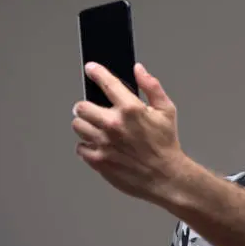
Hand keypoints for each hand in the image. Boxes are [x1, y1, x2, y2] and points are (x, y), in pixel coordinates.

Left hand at [71, 62, 182, 204]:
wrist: (165, 177)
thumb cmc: (166, 145)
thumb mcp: (167, 111)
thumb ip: (152, 87)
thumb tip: (139, 70)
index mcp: (131, 109)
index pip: (107, 83)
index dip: (96, 72)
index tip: (91, 69)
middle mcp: (114, 124)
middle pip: (81, 106)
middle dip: (86, 106)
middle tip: (93, 110)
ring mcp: (103, 143)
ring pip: (77, 126)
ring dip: (85, 125)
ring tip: (97, 129)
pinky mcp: (98, 160)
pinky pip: (80, 147)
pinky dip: (87, 146)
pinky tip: (100, 146)